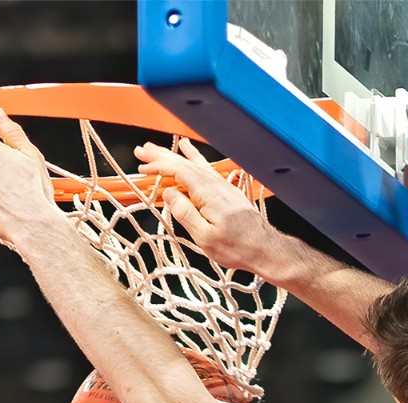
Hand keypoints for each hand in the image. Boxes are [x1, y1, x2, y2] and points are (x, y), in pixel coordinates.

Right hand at [136, 140, 285, 276]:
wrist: (266, 249)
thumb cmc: (238, 248)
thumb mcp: (205, 238)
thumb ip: (186, 214)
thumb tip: (169, 194)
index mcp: (207, 193)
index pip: (178, 171)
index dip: (158, 167)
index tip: (143, 167)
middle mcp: (215, 184)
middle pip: (184, 163)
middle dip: (161, 156)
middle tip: (141, 151)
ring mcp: (222, 186)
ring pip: (194, 164)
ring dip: (174, 156)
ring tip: (157, 149)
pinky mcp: (227, 191)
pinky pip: (205, 168)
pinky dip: (193, 158)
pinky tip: (189, 152)